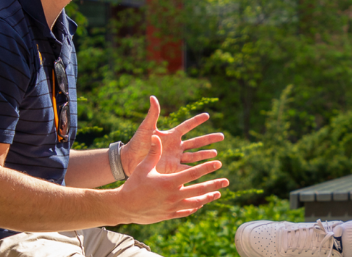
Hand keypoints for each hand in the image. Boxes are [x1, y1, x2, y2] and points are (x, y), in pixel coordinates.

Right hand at [113, 135, 227, 224]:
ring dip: (208, 197)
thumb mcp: (144, 168)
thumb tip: (156, 136)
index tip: (218, 163)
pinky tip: (200, 204)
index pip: (193, 173)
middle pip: (200, 189)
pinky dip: (195, 206)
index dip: (207, 168)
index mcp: (170, 182)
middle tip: (226, 181)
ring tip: (217, 194)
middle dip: (215, 184)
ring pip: (196, 202)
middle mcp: (174, 195)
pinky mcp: (169, 214)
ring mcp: (173, 207)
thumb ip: (153, 153)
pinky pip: (186, 210)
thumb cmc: (133, 185)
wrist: (125, 207)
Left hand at [121, 96, 224, 175]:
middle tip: (222, 137)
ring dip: (205, 155)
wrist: (129, 160)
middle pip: (196, 142)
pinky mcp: (173, 169)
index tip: (207, 116)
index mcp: (171, 135)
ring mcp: (175, 157)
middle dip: (209, 139)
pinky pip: (187, 169)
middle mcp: (176, 146)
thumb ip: (153, 114)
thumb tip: (153, 97)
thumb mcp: (146, 128)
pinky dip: (197, 170)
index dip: (196, 121)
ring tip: (216, 154)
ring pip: (195, 156)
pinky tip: (206, 170)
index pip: (187, 126)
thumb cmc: (137, 142)